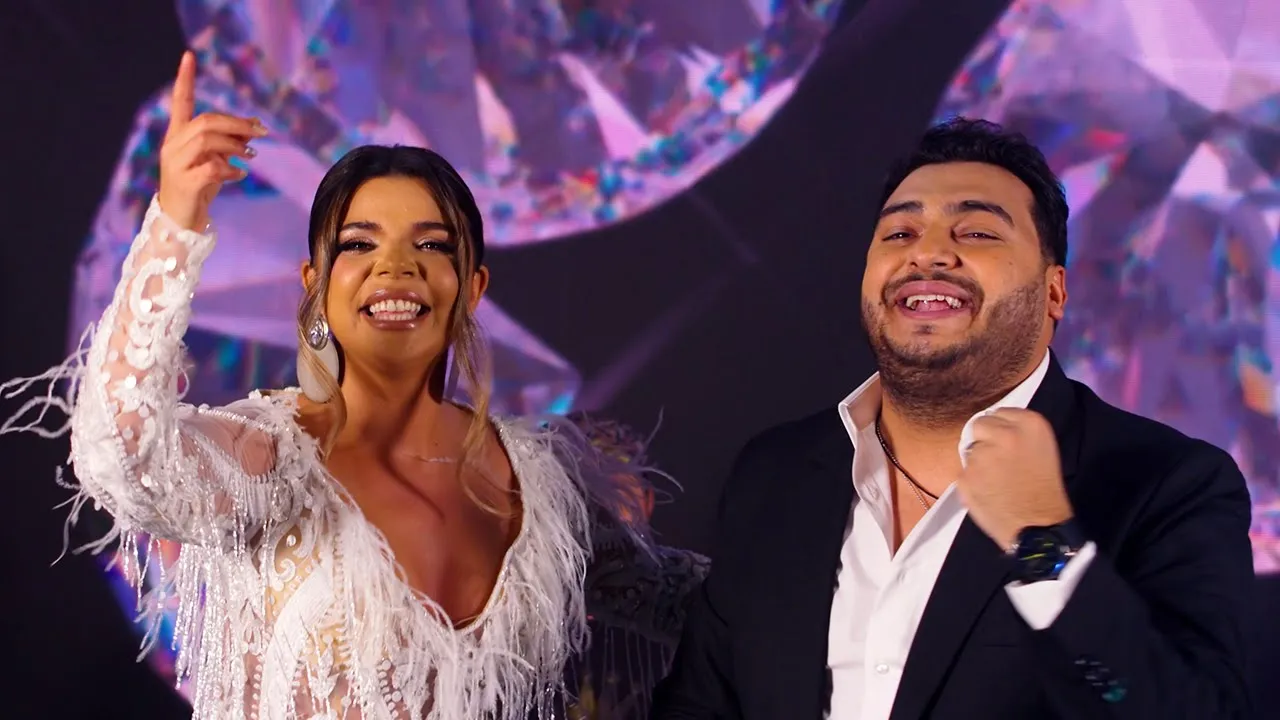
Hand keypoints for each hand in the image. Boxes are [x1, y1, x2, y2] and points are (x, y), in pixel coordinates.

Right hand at [157, 51, 264, 230]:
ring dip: (235, 145)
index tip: (189, 56)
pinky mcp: (185, 183)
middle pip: (205, 122)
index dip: (184, 79)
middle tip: (261, 131)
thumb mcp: (214, 161)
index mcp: (177, 136)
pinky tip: (239, 176)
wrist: (180, 220)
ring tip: (251, 154)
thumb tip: (254, 128)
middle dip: (236, 123)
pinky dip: (231, 170)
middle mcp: (172, 146)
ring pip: (207, 141)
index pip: (180, 102)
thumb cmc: (198, 187)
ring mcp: (176, 164)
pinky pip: (212, 168)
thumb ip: (228, 144)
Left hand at [956, 408, 1072, 550]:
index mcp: (1030, 424)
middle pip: (979, 425)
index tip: (1007, 444)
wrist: (1038, 527)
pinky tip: (988, 493)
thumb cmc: (1045, 490)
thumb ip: (1019, 432)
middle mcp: (1004, 434)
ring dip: (978, 463)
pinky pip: (963, 473)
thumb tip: (994, 427)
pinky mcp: (965, 476)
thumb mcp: (1043, 448)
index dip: (1000, 429)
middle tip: (998, 461)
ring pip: (970, 451)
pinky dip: (972, 482)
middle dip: (984, 440)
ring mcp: (981, 454)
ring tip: (997, 482)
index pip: (999, 412)